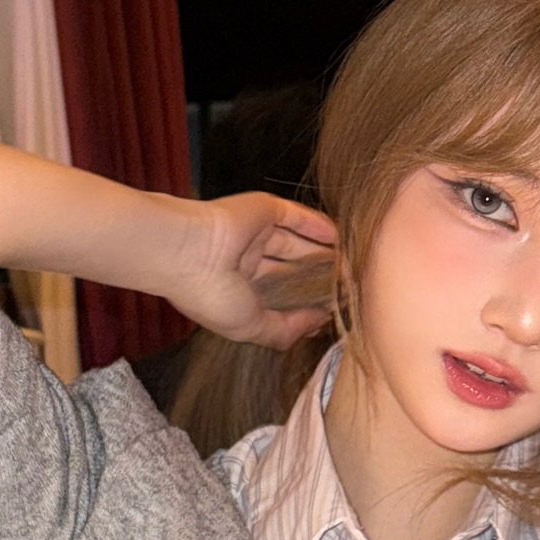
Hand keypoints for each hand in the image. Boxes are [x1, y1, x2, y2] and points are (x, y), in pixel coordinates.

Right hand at [163, 191, 336, 347]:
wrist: (187, 253)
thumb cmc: (210, 295)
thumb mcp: (251, 327)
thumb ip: (286, 329)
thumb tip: (318, 324)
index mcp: (238, 291)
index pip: (279, 298)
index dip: (304, 305)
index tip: (331, 314)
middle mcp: (247, 262)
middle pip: (292, 270)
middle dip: (318, 281)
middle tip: (349, 289)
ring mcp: (256, 234)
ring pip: (298, 244)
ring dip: (323, 254)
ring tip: (351, 266)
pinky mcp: (263, 210)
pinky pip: (296, 218)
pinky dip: (318, 227)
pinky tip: (338, 238)